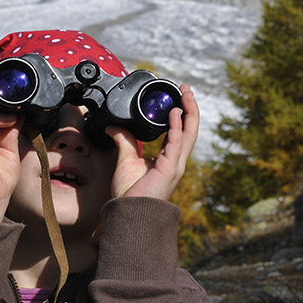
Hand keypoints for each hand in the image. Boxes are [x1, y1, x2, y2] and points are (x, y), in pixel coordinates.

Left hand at [110, 84, 198, 200]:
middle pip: (189, 130)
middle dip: (190, 108)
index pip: (179, 132)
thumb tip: (113, 127)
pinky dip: (176, 126)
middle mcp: (175, 161)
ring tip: (186, 94)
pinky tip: (175, 112)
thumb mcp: (126, 160)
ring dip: (188, 112)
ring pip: (188, 133)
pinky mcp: (170, 168)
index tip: (177, 98)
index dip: (181, 115)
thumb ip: (124, 142)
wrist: (129, 212)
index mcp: (167, 159)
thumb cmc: (130, 193)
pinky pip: (175, 143)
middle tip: (186, 90)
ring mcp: (175, 165)